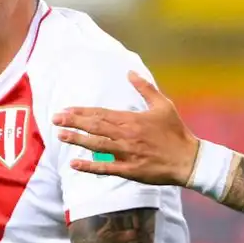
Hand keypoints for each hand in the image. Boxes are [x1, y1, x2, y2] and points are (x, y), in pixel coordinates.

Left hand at [52, 71, 198, 185]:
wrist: (188, 159)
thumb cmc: (176, 131)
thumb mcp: (163, 105)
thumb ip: (145, 88)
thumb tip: (130, 73)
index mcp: (132, 119)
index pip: (101, 113)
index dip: (82, 112)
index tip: (65, 110)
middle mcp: (126, 135)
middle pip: (95, 127)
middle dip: (73, 122)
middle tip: (55, 120)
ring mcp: (127, 153)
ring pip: (97, 145)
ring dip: (78, 140)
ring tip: (61, 136)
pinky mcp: (130, 170)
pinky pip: (106, 168)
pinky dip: (89, 166)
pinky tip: (75, 164)